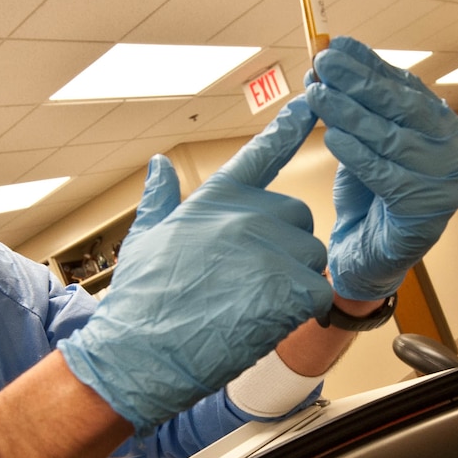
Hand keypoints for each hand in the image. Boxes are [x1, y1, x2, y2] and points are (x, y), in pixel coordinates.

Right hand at [56, 106, 332, 430]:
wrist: (139, 355)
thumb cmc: (138, 304)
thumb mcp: (144, 239)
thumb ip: (160, 198)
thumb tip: (159, 164)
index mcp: (214, 200)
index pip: (261, 153)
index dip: (289, 126)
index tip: (312, 102)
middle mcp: (246, 216)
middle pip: (298, 218)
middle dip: (285, 246)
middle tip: (249, 280)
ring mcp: (270, 251)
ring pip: (312, 257)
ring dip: (295, 281)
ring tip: (251, 305)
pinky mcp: (289, 289)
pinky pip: (319, 291)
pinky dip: (303, 310)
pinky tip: (267, 321)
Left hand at [311, 38, 457, 302]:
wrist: (371, 257)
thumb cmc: (369, 196)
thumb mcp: (367, 142)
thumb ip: (360, 106)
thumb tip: (332, 59)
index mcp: (443, 128)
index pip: (405, 86)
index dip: (370, 64)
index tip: (337, 44)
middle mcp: (452, 152)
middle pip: (403, 107)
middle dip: (359, 81)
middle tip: (324, 62)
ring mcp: (444, 184)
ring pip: (391, 138)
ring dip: (349, 113)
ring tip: (317, 93)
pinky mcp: (425, 214)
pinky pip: (385, 176)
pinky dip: (357, 154)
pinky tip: (332, 136)